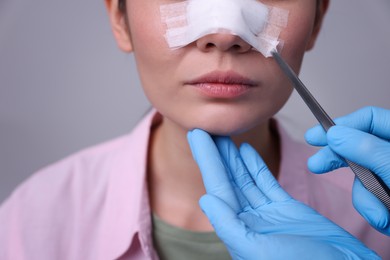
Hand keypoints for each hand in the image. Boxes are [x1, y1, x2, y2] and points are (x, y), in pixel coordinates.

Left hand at [188, 129, 377, 259]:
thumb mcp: (259, 250)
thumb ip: (230, 226)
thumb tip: (207, 199)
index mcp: (239, 230)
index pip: (218, 188)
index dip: (206, 160)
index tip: (197, 136)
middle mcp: (249, 221)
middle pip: (228, 181)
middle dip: (216, 155)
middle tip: (205, 130)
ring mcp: (267, 213)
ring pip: (245, 179)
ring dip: (233, 157)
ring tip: (223, 136)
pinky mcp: (286, 209)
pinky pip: (266, 183)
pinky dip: (256, 166)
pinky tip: (246, 150)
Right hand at [305, 106, 389, 234]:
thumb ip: (369, 150)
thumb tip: (337, 134)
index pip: (370, 119)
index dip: (343, 125)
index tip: (318, 136)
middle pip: (360, 146)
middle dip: (339, 160)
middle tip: (316, 165)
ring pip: (364, 178)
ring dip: (366, 199)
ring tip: (380, 215)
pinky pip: (372, 198)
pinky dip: (375, 210)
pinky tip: (387, 220)